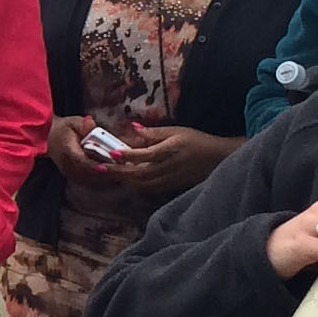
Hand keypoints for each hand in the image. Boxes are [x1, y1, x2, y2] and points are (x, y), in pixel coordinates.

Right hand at [47, 114, 118, 186]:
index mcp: (67, 150)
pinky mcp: (75, 177)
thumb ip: (84, 125)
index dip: (94, 165)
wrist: (49, 138)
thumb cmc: (65, 130)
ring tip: (124, 171)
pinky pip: (91, 181)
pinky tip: (116, 174)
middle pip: (90, 173)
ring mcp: (71, 173)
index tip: (106, 167)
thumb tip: (91, 123)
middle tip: (125, 168)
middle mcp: (68, 165)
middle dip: (108, 172)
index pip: (81, 161)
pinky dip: (104, 179)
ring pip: (92, 180)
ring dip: (108, 177)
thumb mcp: (74, 122)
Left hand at [108, 123, 242, 196]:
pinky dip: (135, 185)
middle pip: (138, 174)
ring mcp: (169, 180)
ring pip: (142, 184)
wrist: (217, 159)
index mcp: (170, 151)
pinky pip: (149, 188)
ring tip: (109, 173)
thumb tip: (133, 128)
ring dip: (124, 180)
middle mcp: (168, 168)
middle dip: (117, 172)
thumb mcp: (177, 131)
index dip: (128, 155)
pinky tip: (126, 179)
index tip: (112, 152)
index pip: (145, 155)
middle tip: (100, 168)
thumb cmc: (196, 141)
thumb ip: (154, 132)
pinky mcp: (170, 187)